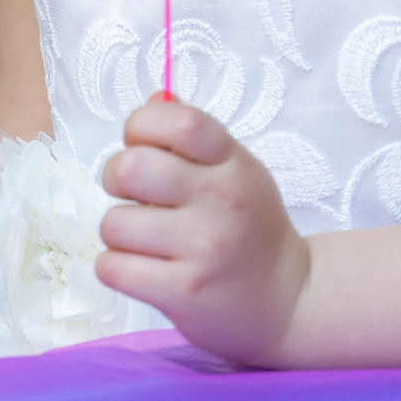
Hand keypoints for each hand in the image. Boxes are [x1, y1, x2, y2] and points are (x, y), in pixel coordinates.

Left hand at [96, 98, 309, 363]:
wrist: (288, 300)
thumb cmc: (250, 228)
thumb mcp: (236, 171)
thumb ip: (192, 138)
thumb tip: (152, 100)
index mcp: (231, 162)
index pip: (177, 121)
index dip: (141, 125)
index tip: (141, 145)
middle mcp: (221, 199)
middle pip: (131, 168)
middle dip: (116, 178)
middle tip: (133, 195)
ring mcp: (203, 248)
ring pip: (114, 224)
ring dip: (118, 234)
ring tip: (144, 241)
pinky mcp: (184, 292)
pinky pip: (112, 268)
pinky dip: (116, 268)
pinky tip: (142, 268)